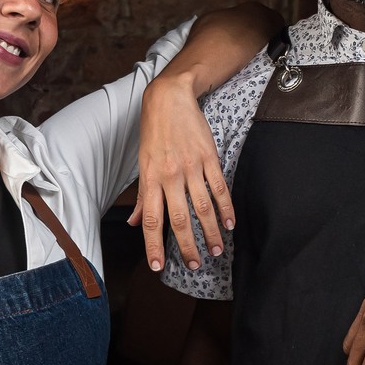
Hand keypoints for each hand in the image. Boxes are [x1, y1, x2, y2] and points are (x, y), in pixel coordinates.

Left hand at [130, 74, 232, 272]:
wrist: (169, 98)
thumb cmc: (153, 132)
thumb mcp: (142, 163)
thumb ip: (143, 196)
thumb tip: (135, 223)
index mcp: (150, 179)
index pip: (151, 220)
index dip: (153, 245)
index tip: (157, 266)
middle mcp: (170, 176)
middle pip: (179, 219)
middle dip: (187, 246)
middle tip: (194, 265)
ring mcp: (191, 167)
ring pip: (202, 208)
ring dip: (210, 232)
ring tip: (216, 250)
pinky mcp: (209, 158)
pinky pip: (219, 188)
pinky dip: (225, 208)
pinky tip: (229, 223)